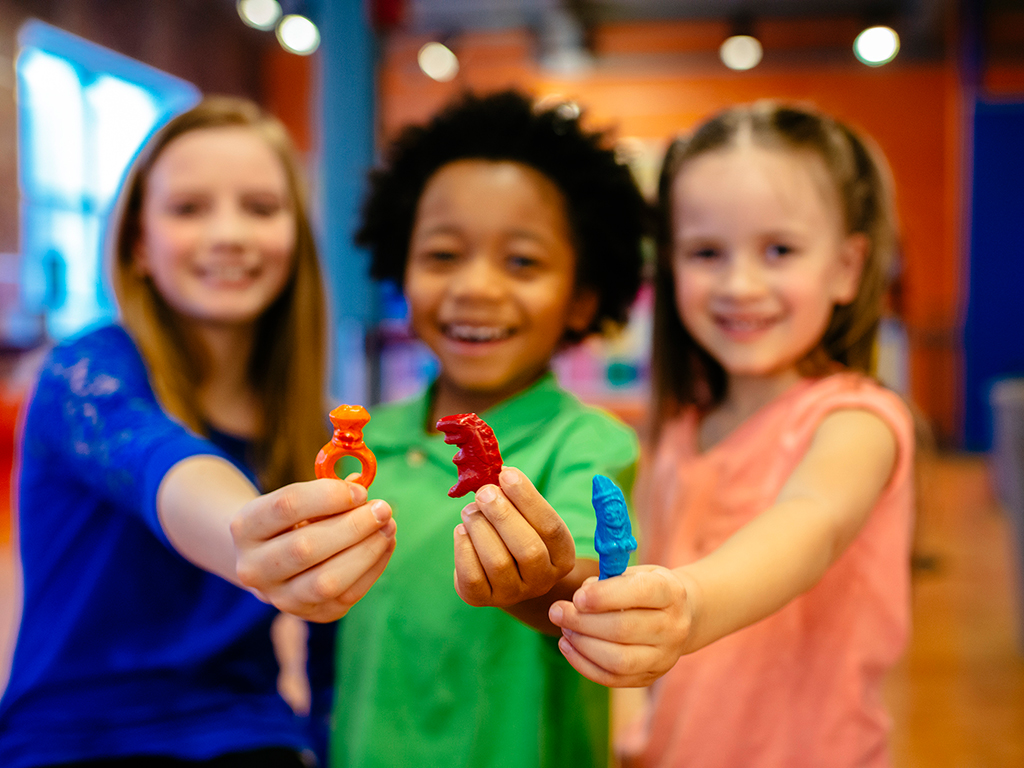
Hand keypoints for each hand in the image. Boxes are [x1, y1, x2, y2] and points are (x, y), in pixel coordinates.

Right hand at [231, 478, 396, 621]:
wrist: (271, 561)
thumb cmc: (292, 520)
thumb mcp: (299, 499)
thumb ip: (328, 491)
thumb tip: (360, 485)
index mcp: (245, 527)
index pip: (286, 506)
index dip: (329, 496)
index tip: (360, 490)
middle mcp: (254, 568)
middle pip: (305, 548)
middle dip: (352, 526)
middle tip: (383, 509)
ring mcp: (280, 598)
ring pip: (326, 582)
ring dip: (366, 551)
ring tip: (388, 527)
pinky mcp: (311, 614)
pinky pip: (348, 595)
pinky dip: (374, 567)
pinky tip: (385, 544)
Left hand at [453, 466, 575, 607]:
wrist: (501, 574)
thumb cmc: (516, 533)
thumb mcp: (526, 516)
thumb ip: (517, 497)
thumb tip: (500, 473)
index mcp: (562, 556)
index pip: (551, 527)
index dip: (528, 499)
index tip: (506, 474)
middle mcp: (542, 580)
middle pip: (528, 549)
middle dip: (503, 515)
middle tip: (484, 492)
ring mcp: (513, 594)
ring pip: (498, 562)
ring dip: (480, 528)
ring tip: (470, 511)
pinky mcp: (482, 600)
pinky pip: (472, 576)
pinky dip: (464, 548)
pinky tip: (462, 531)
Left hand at [548, 565, 692, 686]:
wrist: (681, 616)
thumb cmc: (647, 589)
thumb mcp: (635, 573)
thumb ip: (608, 580)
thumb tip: (579, 598)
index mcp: (671, 592)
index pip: (641, 593)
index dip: (604, 596)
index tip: (577, 597)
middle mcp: (673, 627)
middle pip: (623, 629)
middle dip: (582, 621)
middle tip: (557, 611)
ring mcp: (664, 657)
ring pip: (618, 660)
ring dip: (582, 644)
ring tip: (564, 628)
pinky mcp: (649, 677)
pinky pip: (612, 679)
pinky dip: (584, 664)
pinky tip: (568, 646)